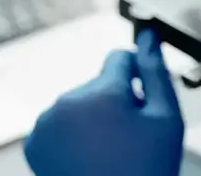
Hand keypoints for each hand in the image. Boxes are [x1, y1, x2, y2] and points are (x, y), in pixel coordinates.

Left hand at [23, 29, 184, 175]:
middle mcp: (68, 101)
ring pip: (77, 105)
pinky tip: (87, 159)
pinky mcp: (34, 142)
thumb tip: (147, 38)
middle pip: (98, 85)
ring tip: (108, 153)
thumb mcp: (166, 121)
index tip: (141, 102)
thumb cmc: (145, 171)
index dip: (136, 77)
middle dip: (113, 103)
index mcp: (102, 92)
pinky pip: (58, 125)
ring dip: (91, 120)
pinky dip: (70, 137)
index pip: (119, 59)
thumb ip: (156, 72)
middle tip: (129, 140)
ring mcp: (47, 122)